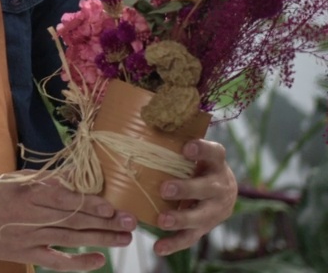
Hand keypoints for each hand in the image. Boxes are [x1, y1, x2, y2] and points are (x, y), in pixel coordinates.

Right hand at [0, 177, 136, 271]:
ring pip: (71, 238)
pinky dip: (79, 262)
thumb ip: (42, 181)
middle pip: (75, 219)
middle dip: (106, 222)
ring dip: (101, 239)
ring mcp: (29, 237)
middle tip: (131, 223)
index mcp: (28, 193)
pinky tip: (98, 260)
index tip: (114, 208)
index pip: (67, 200)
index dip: (93, 205)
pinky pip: (57, 261)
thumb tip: (72, 179)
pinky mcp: (25, 254)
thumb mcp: (12, 179)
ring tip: (124, 238)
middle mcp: (31, 216)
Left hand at [152, 139, 236, 256]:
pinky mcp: (206, 227)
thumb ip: (174, 140)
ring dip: (181, 219)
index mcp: (216, 163)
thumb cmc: (196, 164)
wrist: (223, 190)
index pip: (214, 152)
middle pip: (207, 189)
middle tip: (165, 188)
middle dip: (187, 189)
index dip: (202, 150)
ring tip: (161, 221)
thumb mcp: (193, 151)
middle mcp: (220, 186)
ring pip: (200, 217)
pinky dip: (174, 244)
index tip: (186, 146)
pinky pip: (191, 237)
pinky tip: (158, 248)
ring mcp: (215, 210)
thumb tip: (141, 116)